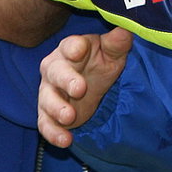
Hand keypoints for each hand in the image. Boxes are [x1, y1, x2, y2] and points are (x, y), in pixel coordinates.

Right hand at [37, 27, 133, 146]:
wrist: (91, 84)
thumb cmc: (100, 61)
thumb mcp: (113, 53)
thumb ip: (117, 43)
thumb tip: (126, 30)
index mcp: (71, 48)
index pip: (70, 44)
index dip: (74, 47)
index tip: (80, 50)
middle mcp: (55, 68)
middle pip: (55, 72)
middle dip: (66, 80)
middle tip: (80, 89)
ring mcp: (49, 92)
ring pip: (47, 99)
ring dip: (57, 109)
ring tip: (70, 117)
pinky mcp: (48, 113)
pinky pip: (45, 123)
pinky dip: (53, 133)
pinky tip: (66, 141)